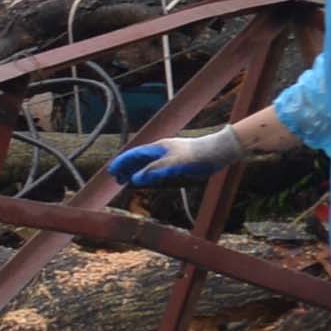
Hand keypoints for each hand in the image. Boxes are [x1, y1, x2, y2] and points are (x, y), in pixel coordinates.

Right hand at [107, 124, 245, 188]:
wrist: (219, 152)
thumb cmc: (196, 156)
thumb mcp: (172, 165)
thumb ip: (153, 172)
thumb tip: (134, 180)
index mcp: (158, 148)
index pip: (134, 155)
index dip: (122, 163)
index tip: (111, 171)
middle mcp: (162, 152)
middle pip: (140, 160)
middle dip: (127, 169)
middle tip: (117, 179)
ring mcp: (170, 157)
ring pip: (148, 165)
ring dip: (137, 173)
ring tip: (128, 182)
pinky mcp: (178, 164)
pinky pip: (158, 171)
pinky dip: (149, 176)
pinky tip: (149, 182)